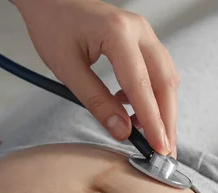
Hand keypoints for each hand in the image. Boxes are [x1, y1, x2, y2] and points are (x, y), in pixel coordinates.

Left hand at [13, 0, 178, 156]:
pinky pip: (156, 70)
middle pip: (165, 82)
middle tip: (165, 152)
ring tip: (151, 137)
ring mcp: (144, 32)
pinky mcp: (142, 38)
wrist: (51, 0)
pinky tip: (133, 111)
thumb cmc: (52, 27)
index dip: (153, 121)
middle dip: (167, 120)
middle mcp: (139, 30)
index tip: (159, 148)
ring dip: (162, 108)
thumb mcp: (67, 69)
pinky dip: (152, 94)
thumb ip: (96, 101)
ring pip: (166, 76)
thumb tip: (122, 131)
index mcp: (118, 34)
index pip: (142, 86)